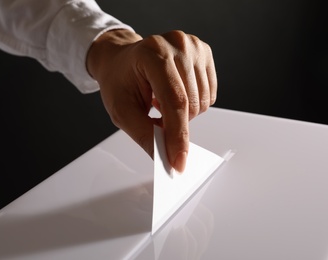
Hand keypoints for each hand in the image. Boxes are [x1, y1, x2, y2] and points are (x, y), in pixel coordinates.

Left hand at [86, 29, 216, 172]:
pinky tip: (175, 93)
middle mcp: (178, 45)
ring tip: (162, 101)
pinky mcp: (204, 53)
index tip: (179, 161)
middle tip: (156, 115)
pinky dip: (193, 104)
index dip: (178, 135)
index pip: (175, 101)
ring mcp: (194, 47)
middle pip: (192, 103)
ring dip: (184, 113)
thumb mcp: (121, 110)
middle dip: (176, 123)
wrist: (121, 59)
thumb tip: (167, 158)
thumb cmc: (118, 80)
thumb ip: (144, 134)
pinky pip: (209, 94)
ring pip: (203, 102)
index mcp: (152, 53)